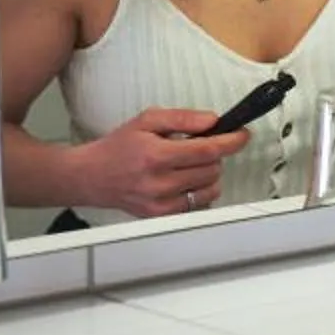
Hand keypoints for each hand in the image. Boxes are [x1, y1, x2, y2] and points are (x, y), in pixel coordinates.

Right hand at [77, 111, 247, 219]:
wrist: (92, 176)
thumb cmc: (119, 147)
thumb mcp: (147, 120)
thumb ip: (182, 118)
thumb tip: (213, 120)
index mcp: (156, 155)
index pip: (206, 150)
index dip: (230, 141)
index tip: (242, 135)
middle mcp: (160, 182)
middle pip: (212, 169)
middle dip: (213, 155)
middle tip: (197, 148)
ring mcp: (162, 203)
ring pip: (210, 189)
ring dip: (208, 175)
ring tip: (187, 166)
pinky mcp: (163, 216)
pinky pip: (199, 205)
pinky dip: (199, 192)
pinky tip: (183, 181)